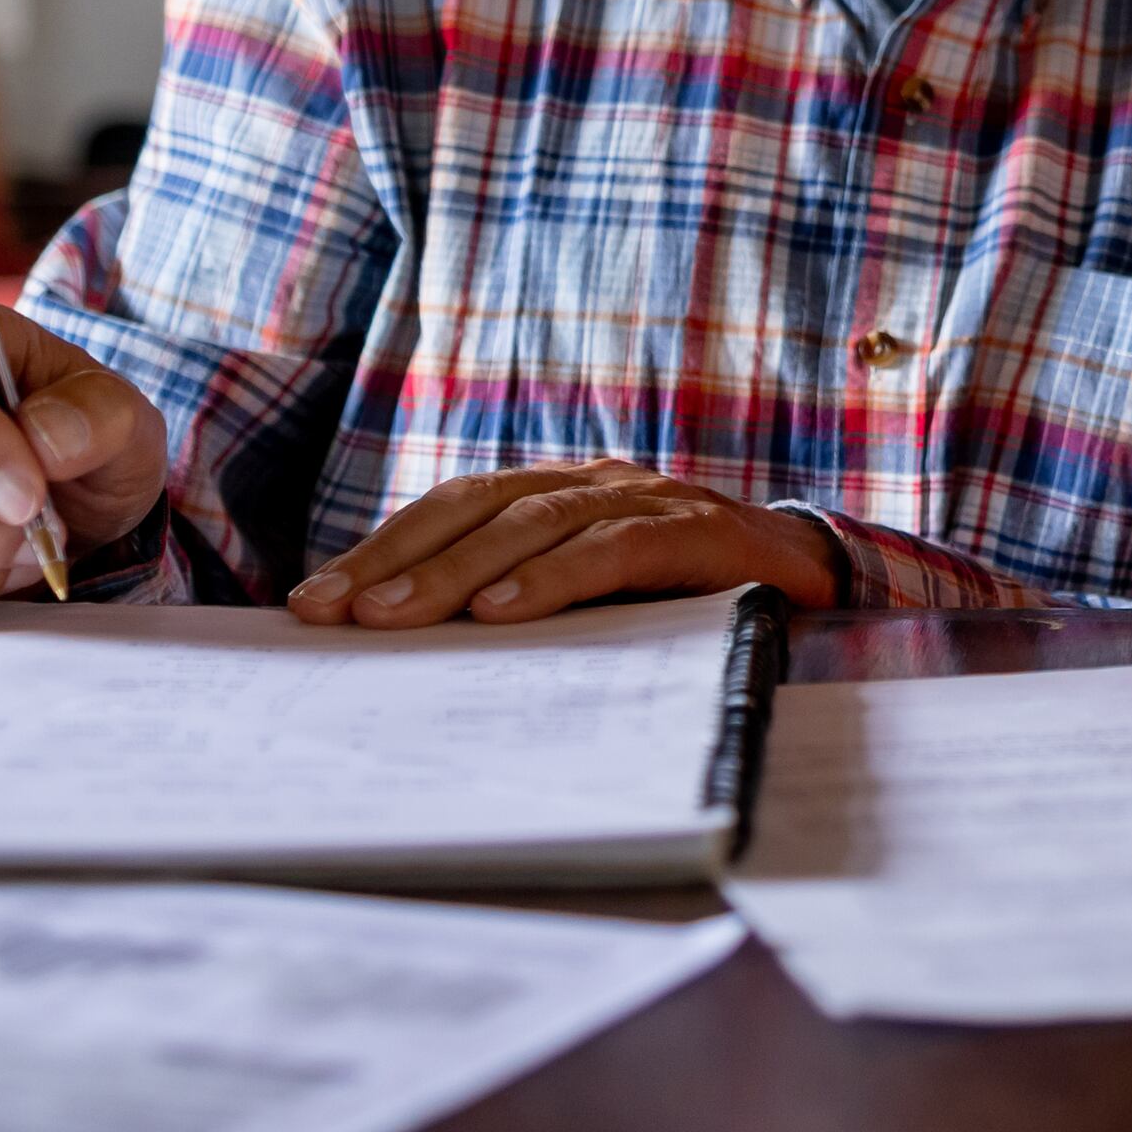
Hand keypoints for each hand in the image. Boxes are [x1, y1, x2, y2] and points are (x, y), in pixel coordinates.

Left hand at [283, 459, 843, 628]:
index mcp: (561, 493)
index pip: (453, 508)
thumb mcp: (595, 602)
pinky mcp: (696, 530)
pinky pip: (612, 550)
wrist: (819, 581)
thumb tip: (407, 650)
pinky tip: (502, 613)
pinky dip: (553, 579)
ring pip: (534, 523)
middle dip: (397, 561)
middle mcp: (596, 481)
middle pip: (477, 508)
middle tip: (333, 613)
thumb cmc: (688, 599)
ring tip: (393, 618)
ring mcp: (647, 498)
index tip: (312, 603)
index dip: (381, 548)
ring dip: (455, 572)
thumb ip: (524, 605)